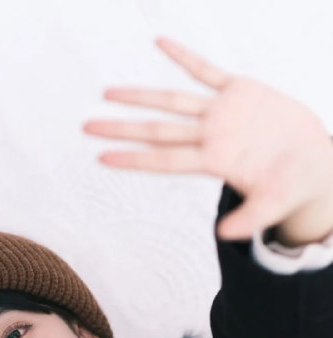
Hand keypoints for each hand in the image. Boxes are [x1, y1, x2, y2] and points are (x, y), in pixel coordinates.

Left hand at [84, 37, 332, 241]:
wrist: (313, 165)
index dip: (133, 158)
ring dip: (141, 95)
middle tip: (87, 126)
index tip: (101, 157)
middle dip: (123, 128)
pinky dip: (184, 56)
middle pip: (157, 130)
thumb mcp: (273, 204)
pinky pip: (207, 70)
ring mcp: (222, 112)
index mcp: (214, 162)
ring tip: (108, 92)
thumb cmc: (291, 188)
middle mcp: (210, 136)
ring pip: (173, 101)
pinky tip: (159, 42)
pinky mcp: (240, 91)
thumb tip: (225, 236)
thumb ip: (250, 218)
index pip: (163, 160)